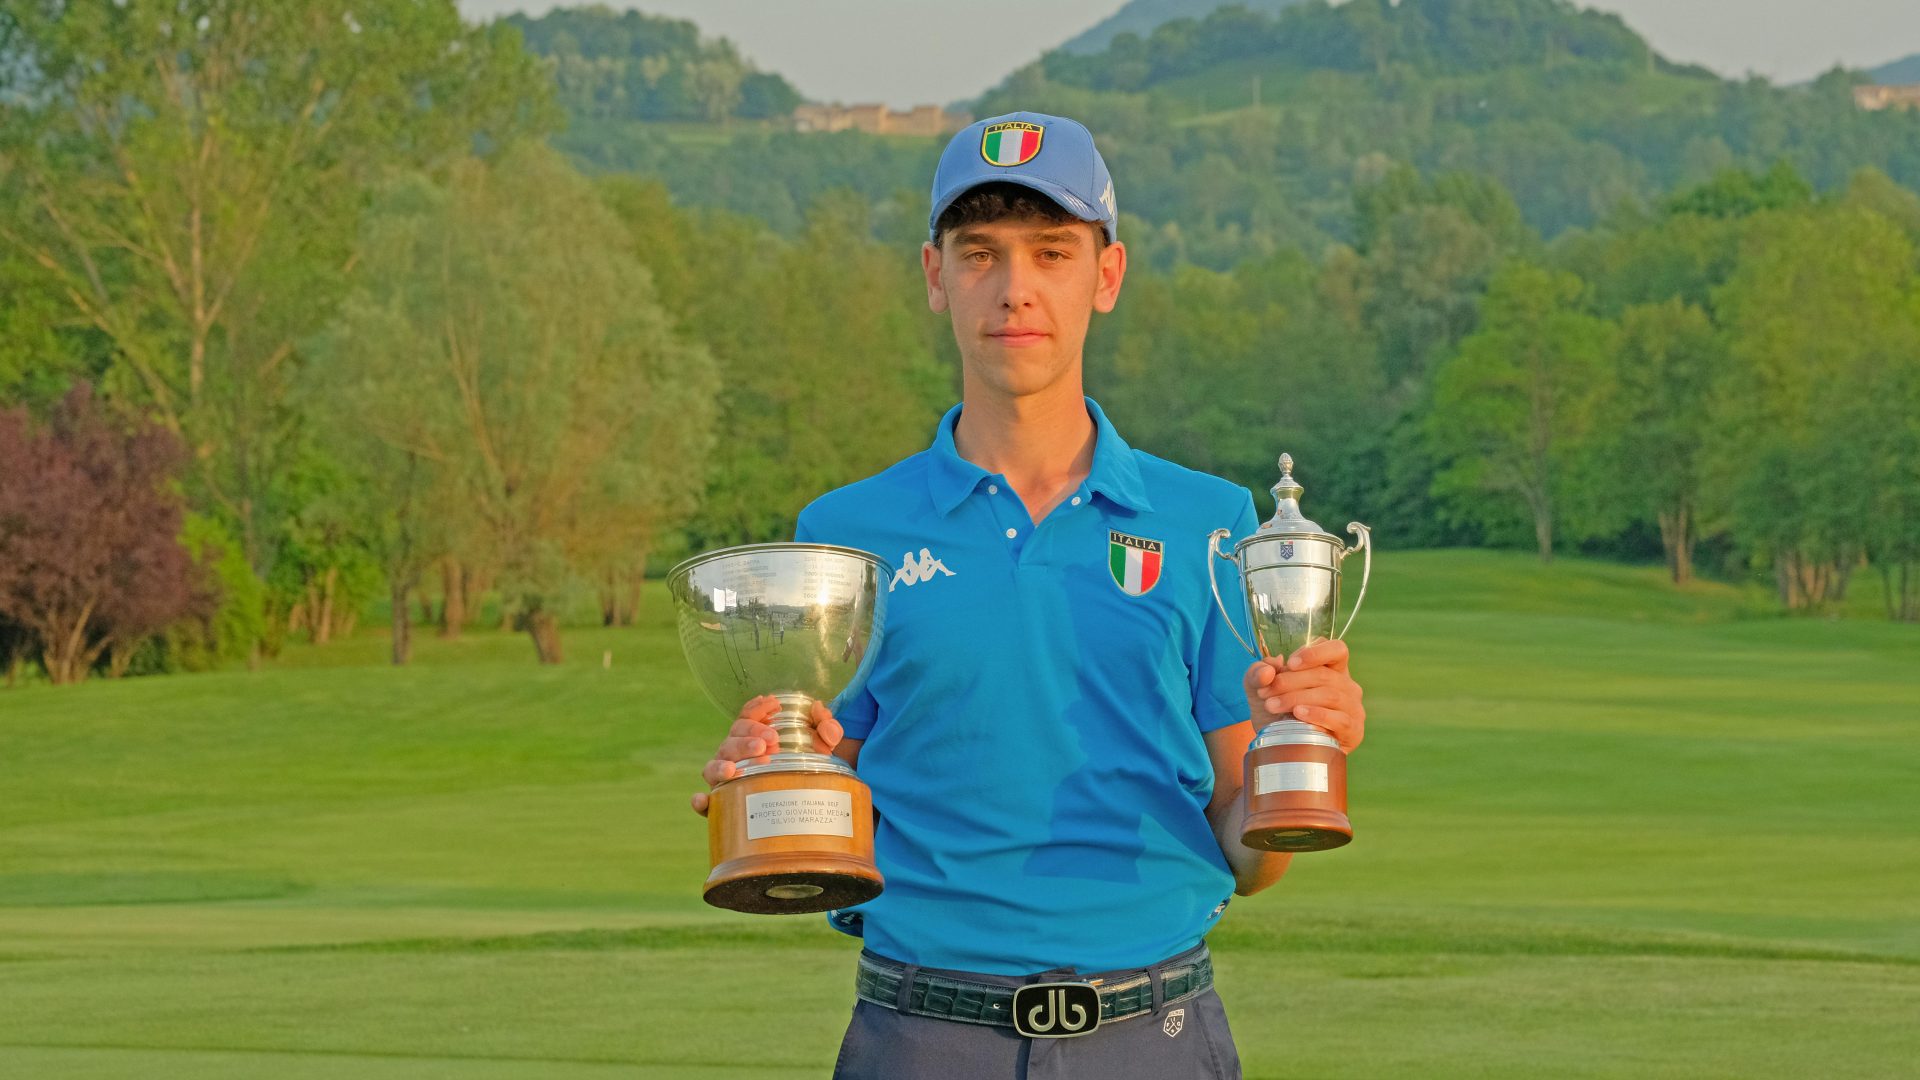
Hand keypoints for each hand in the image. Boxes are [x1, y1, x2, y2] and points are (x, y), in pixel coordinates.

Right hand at [689, 695, 843, 816]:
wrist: (807, 810)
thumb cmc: (807, 770)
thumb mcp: (822, 749)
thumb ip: (828, 729)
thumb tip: (823, 718)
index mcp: (754, 736)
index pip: (748, 716)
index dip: (756, 708)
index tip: (773, 704)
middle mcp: (736, 755)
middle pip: (732, 738)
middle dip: (748, 736)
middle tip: (770, 742)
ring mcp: (726, 779)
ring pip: (714, 766)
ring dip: (723, 764)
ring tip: (735, 769)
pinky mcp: (722, 806)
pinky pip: (706, 804)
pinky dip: (702, 801)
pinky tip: (704, 799)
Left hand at [1243, 639, 1365, 753]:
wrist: (1281, 746)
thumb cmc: (1276, 711)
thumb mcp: (1260, 688)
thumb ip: (1258, 673)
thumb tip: (1268, 670)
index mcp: (1332, 669)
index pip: (1337, 650)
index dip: (1315, 653)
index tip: (1289, 664)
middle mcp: (1347, 686)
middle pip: (1324, 675)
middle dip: (1290, 681)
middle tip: (1265, 692)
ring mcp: (1353, 708)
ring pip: (1330, 695)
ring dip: (1297, 698)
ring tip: (1272, 706)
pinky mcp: (1353, 730)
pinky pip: (1339, 719)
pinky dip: (1317, 715)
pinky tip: (1299, 714)